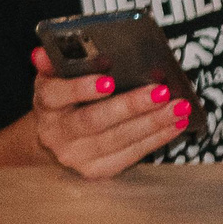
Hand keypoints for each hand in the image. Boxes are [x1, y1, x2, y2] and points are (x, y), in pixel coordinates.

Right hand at [29, 47, 189, 178]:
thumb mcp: (55, 76)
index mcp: (45, 103)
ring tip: (178, 107)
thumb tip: (43, 52)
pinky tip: (175, 125)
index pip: (57, 95)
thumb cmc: (64, 99)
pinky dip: (156, 139)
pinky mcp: (96, 171)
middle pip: (94, 121)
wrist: (55, 138)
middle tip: (161, 92)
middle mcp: (56, 134)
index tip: (108, 81)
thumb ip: (54, 63)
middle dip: (130, 106)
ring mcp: (76, 156)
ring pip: (117, 140)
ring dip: (152, 123)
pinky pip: (130, 155)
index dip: (81, 89)